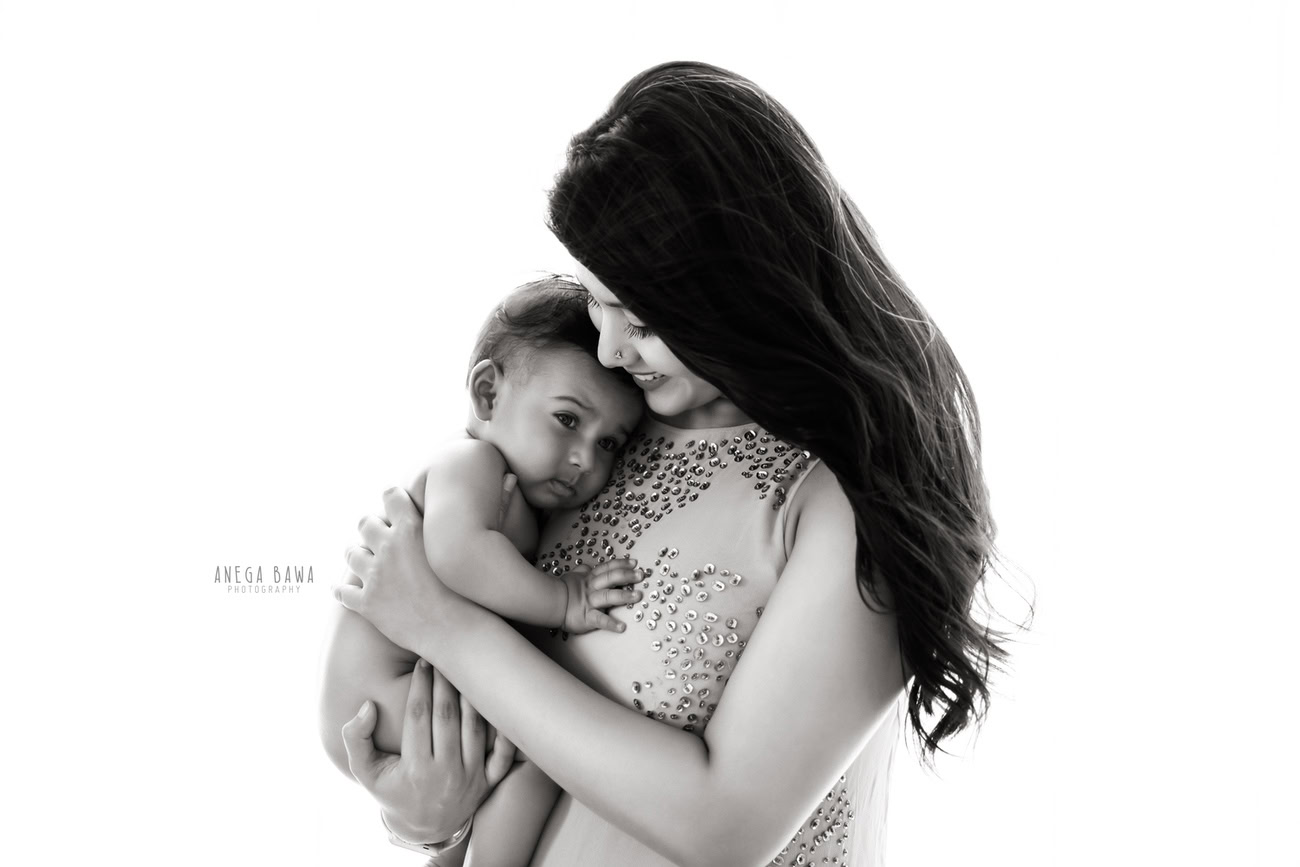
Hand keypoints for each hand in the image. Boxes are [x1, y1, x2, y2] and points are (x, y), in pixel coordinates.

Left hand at [336, 487, 452, 651]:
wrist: (457, 630)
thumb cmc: (466, 590)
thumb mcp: (453, 547)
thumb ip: (437, 528)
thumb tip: (430, 513)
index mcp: (411, 529)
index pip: (390, 495)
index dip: (393, 500)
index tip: (397, 507)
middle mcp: (389, 548)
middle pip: (365, 522)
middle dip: (372, 528)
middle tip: (381, 538)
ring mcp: (375, 576)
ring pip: (351, 553)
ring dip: (358, 556)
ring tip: (366, 562)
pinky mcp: (367, 604)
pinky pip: (342, 592)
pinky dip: (342, 590)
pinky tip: (344, 590)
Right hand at [341, 658, 514, 843]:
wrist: (424, 826)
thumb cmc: (393, 790)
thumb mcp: (366, 772)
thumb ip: (356, 739)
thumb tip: (366, 706)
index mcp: (415, 769)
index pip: (418, 716)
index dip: (420, 685)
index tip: (422, 662)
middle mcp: (446, 773)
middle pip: (447, 716)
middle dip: (446, 682)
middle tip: (445, 656)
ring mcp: (471, 778)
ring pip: (475, 727)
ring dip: (471, 695)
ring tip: (467, 668)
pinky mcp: (490, 781)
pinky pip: (503, 752)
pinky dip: (503, 727)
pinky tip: (498, 698)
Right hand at [560, 558, 641, 633]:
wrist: (549, 604)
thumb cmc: (561, 591)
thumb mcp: (572, 577)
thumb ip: (582, 571)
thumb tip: (587, 566)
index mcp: (589, 578)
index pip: (607, 568)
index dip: (621, 564)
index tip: (634, 563)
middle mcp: (592, 588)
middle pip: (611, 578)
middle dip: (627, 576)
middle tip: (641, 575)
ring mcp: (590, 602)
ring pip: (608, 596)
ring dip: (624, 596)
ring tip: (638, 596)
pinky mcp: (587, 617)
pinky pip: (600, 620)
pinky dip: (611, 623)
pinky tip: (622, 627)